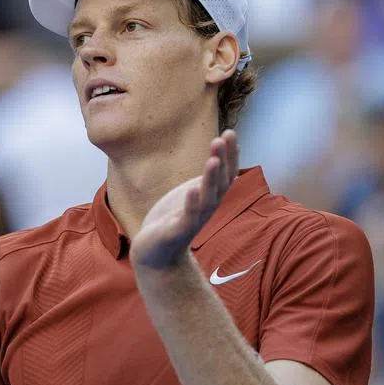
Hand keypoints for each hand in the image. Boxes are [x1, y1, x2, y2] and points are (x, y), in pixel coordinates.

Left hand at [130, 130, 238, 269]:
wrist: (154, 252)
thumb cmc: (173, 219)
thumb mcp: (191, 193)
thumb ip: (205, 179)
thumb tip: (219, 155)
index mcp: (210, 197)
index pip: (226, 173)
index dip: (230, 154)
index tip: (229, 132)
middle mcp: (206, 208)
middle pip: (221, 183)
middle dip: (223, 161)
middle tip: (222, 138)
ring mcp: (193, 221)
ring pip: (207, 199)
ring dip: (211, 180)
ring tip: (213, 160)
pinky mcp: (177, 233)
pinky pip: (187, 218)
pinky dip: (191, 204)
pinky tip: (192, 190)